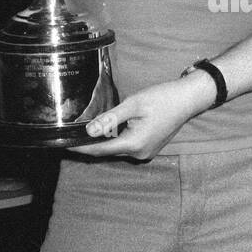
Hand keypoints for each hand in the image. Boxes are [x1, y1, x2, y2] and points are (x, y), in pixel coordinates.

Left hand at [71, 75, 213, 159]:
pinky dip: (115, 140)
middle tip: (69, 136)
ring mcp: (145, 153)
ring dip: (102, 142)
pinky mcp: (149, 148)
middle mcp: (139, 153)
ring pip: (117, 149)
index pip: (100, 150)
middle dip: (89, 145)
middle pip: (107, 152)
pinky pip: (126, 146)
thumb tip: (88, 132)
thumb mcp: (133, 105)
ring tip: (83, 133)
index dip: (81, 148)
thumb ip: (110, 119)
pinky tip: (105, 131)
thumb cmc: (162, 98)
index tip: (63, 145)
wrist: (188, 98)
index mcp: (134, 144)